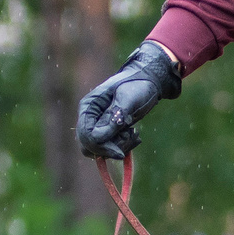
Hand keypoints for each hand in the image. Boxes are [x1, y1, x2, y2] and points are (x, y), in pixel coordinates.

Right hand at [76, 41, 182, 159]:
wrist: (148, 81)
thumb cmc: (137, 85)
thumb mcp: (128, 99)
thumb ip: (114, 118)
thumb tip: (97, 138)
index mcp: (89, 107)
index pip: (85, 135)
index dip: (100, 147)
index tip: (119, 153)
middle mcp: (90, 117)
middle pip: (90, 146)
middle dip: (111, 147)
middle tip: (131, 135)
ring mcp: (98, 125)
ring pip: (101, 149)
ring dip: (119, 146)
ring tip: (134, 133)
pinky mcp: (109, 131)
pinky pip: (110, 148)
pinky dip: (123, 146)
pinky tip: (135, 136)